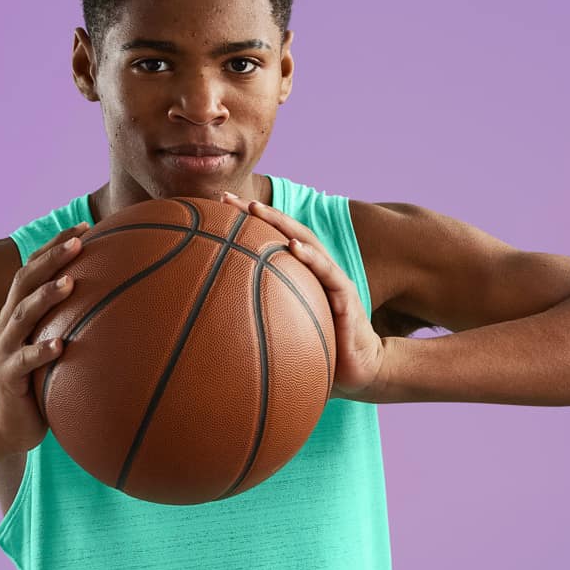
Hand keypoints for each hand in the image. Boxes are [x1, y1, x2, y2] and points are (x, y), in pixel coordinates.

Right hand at [0, 222, 88, 451]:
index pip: (34, 268)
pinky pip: (23, 362)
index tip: (86, 227)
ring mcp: (5, 349)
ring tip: (70, 282)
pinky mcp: (8, 378)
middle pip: (26, 281)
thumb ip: (71, 321)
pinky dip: (40, 351)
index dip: (55, 245)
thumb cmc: (38, 379)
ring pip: (22, 315)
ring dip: (46, 297)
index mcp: (18, 311)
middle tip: (78, 241)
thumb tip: (119, 300)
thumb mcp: (52, 343)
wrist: (5, 424)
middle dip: (51, 258)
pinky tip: (60, 345)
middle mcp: (8, 323)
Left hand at [221, 191, 385, 400]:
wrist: (359, 371)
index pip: (271, 240)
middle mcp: (315, 270)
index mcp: (300, 275)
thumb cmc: (319, 352)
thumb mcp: (283, 333)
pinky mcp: (347, 296)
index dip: (245, 222)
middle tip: (227, 198)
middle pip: (284, 231)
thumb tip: (211, 334)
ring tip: (256, 210)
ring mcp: (332, 280)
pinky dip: (311, 257)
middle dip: (256, 211)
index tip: (215, 208)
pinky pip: (328, 272)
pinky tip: (294, 247)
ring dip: (280, 223)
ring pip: (305, 242)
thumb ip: (257, 324)